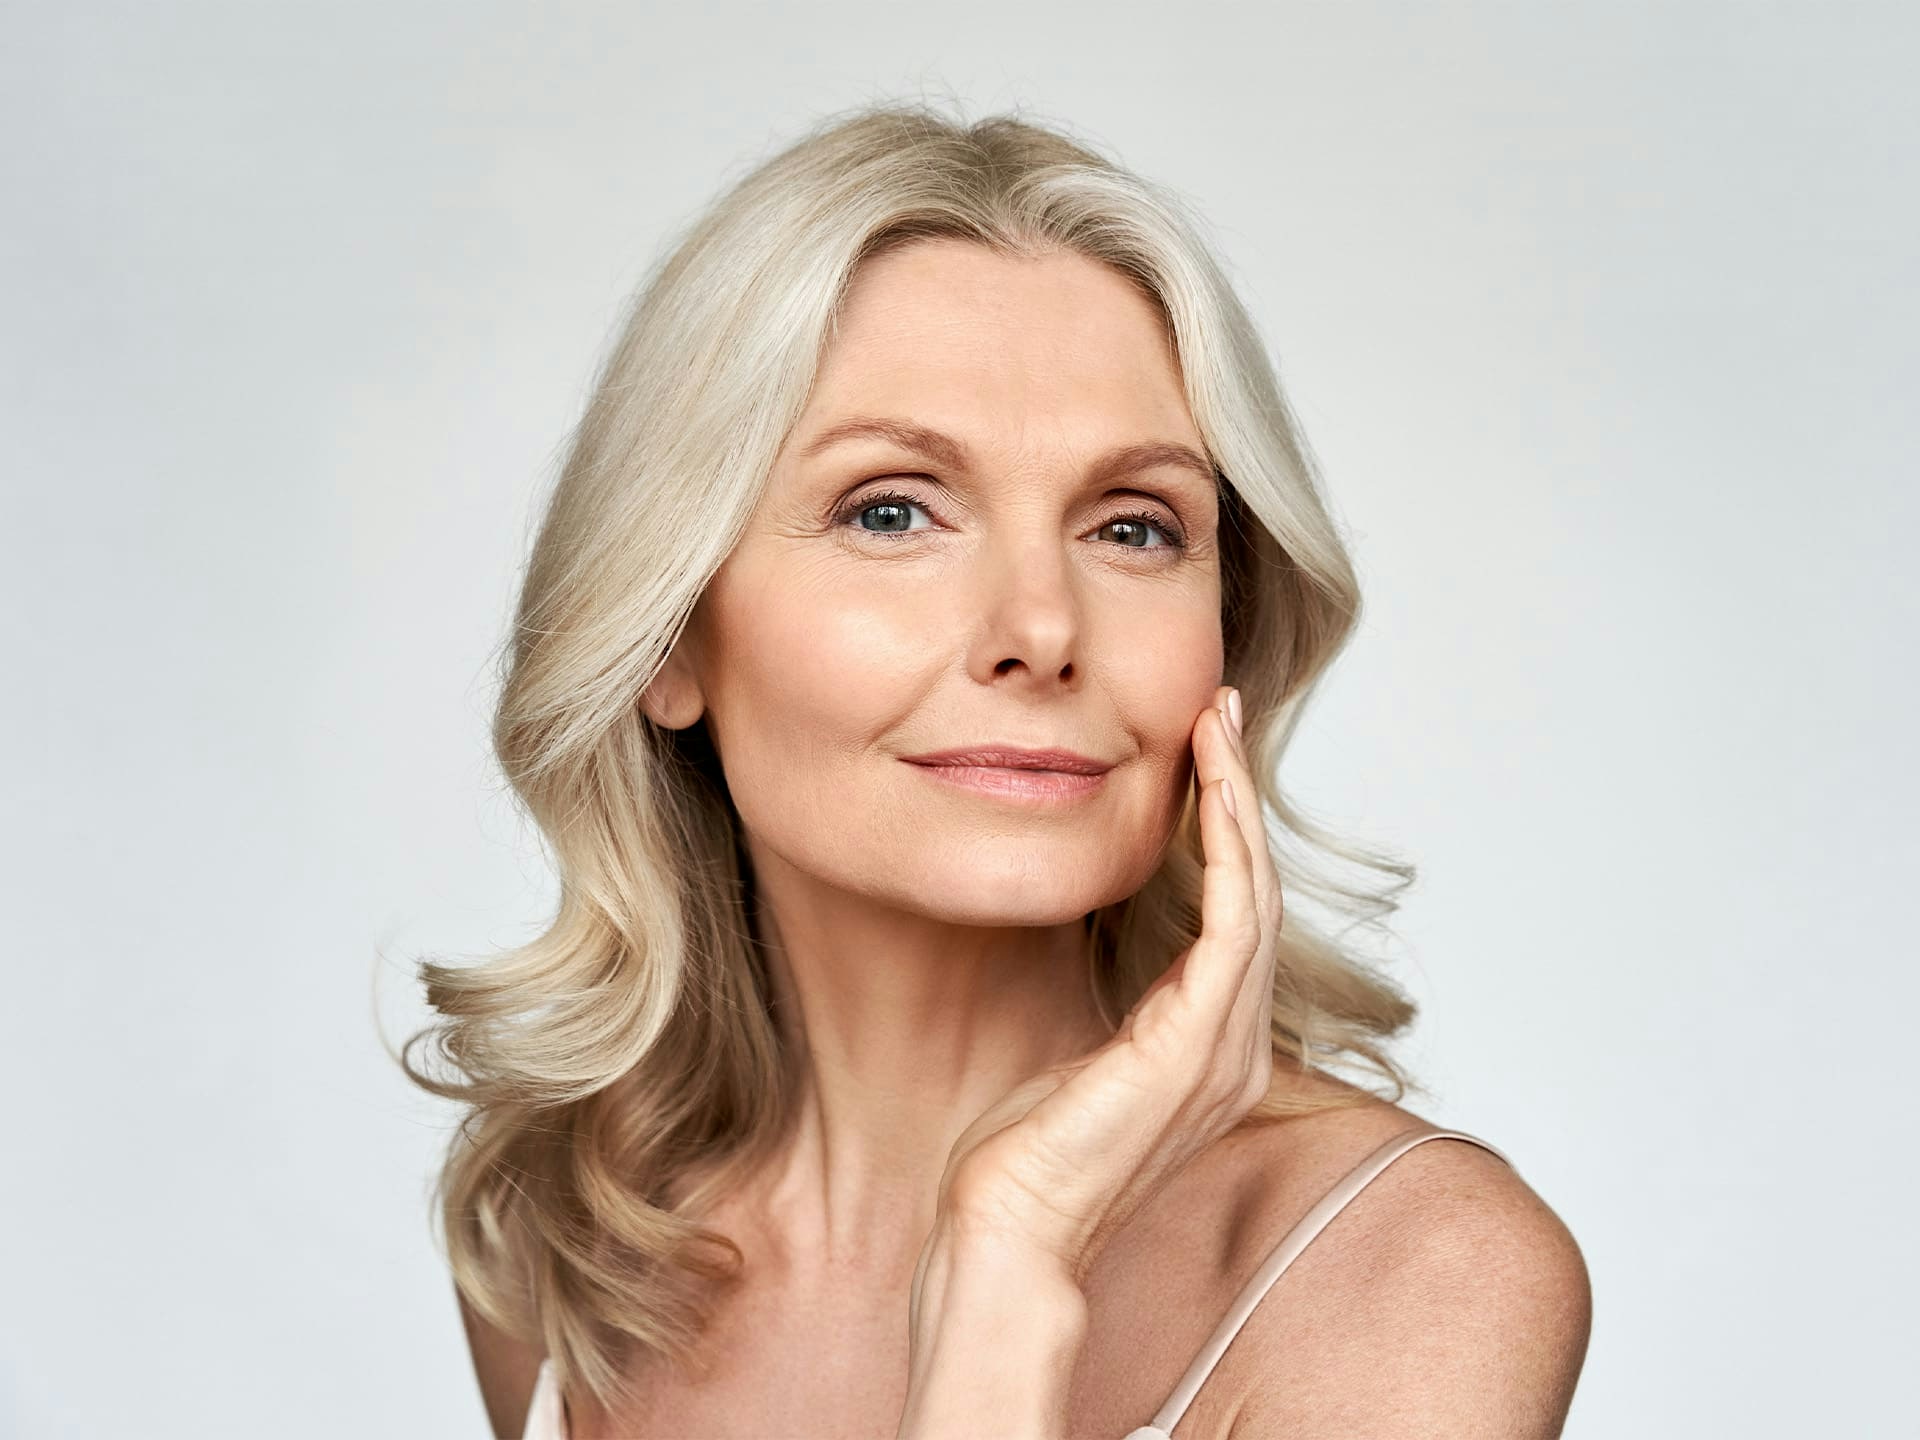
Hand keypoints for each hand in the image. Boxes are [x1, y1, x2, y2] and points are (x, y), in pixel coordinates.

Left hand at [928, 684, 1284, 1282]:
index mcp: (1210, 1044)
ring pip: (1253, 893)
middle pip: (1256, 889)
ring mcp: (1225, 1046)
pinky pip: (1232, 924)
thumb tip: (1102, 942)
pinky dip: (1227, 850)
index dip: (1225, 828)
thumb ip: (1115, 1002)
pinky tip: (1211, 792)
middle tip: (1221, 711)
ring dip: (1237, 803)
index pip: (1234, 913)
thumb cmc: (1028, 1153)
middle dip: (1238, 794)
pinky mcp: (1198, 1044)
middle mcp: (1235, 1042)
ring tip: (1217, 727)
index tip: (1204, 753)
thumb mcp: (1079, 1051)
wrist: (1010, 1229)